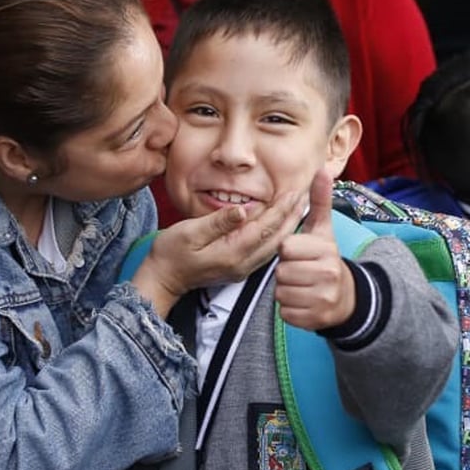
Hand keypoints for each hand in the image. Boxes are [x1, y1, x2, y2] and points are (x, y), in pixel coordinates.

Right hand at [132, 190, 305, 316]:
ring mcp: (242, 267)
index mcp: (232, 252)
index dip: (281, 208)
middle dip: (292, 216)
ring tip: (299, 207)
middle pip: (276, 237)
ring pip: (274, 245)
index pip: (265, 227)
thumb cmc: (171, 253)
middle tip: (306, 196)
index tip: (295, 191)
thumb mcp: (189, 232)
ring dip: (288, 226)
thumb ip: (217, 222)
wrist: (163, 279)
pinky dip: (277, 236)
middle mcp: (242, 263)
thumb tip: (242, 210)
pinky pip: (266, 251)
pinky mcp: (239, 268)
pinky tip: (282, 225)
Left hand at [275, 171, 354, 329]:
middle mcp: (327, 274)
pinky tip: (304, 302)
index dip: (289, 251)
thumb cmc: (326, 259)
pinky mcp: (315, 320)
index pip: (285, 248)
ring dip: (286, 291)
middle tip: (302, 272)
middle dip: (286, 272)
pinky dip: (290, 309)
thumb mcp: (323, 230)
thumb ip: (320, 201)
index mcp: (325, 250)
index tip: (301, 253)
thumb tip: (321, 170)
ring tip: (303, 286)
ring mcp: (323, 299)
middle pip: (281, 272)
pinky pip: (285, 312)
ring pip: (281, 293)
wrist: (347, 297)